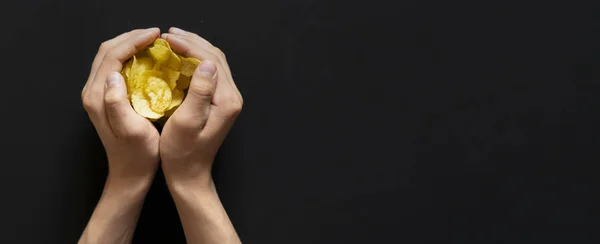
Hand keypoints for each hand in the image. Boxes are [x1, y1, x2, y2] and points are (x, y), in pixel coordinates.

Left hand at [81, 27, 160, 190]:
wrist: (130, 174)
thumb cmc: (138, 155)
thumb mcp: (132, 131)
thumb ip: (117, 103)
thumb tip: (114, 76)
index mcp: (98, 97)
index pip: (112, 56)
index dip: (133, 41)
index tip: (156, 35)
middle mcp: (93, 92)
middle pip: (107, 51)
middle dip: (131, 38)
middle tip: (155, 34)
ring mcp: (98, 95)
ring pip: (110, 57)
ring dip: (130, 45)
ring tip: (153, 42)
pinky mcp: (106, 98)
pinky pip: (115, 67)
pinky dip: (130, 56)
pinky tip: (147, 58)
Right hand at [159, 27, 242, 185]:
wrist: (189, 175)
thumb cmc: (182, 153)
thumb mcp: (187, 122)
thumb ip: (200, 92)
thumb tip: (207, 63)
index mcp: (227, 100)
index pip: (211, 60)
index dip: (189, 44)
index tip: (167, 38)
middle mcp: (231, 97)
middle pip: (215, 57)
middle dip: (192, 41)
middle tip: (168, 34)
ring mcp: (227, 100)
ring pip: (214, 63)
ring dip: (194, 48)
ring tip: (172, 40)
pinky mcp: (219, 103)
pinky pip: (209, 74)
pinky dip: (194, 61)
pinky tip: (178, 58)